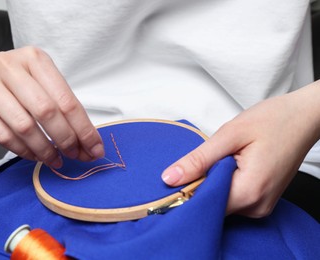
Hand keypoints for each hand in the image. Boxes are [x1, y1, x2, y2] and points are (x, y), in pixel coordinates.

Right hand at [0, 46, 103, 167]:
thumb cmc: (11, 81)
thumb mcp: (37, 79)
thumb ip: (60, 104)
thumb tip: (87, 140)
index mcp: (35, 59)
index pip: (66, 99)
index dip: (84, 129)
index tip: (94, 148)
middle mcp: (10, 66)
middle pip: (47, 112)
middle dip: (67, 140)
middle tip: (76, 155)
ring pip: (24, 126)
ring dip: (45, 149)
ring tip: (56, 160)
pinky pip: (3, 135)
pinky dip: (23, 151)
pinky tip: (34, 156)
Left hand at [161, 83, 319, 216]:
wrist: (303, 118)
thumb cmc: (273, 120)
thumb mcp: (229, 135)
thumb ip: (198, 160)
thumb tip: (170, 179)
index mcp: (249, 191)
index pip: (204, 205)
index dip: (186, 192)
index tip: (176, 177)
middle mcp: (257, 205)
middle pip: (212, 205)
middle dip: (199, 185)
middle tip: (201, 160)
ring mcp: (261, 205)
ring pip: (221, 202)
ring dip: (212, 183)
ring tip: (221, 159)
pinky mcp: (261, 199)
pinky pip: (233, 198)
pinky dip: (224, 183)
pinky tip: (228, 165)